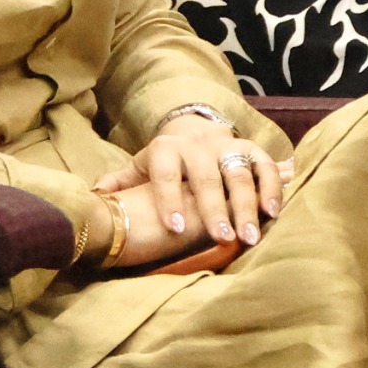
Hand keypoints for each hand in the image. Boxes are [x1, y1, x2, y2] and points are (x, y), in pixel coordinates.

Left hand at [92, 119, 285, 264]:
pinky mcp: (250, 148)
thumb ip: (120, 183)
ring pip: (239, 173)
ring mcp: (226, 145)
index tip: (174, 228)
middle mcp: (197, 145)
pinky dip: (272, 187)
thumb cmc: (162, 162)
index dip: (169, 200)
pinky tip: (273, 213)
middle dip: (215, 209)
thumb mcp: (138, 168)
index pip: (165, 174)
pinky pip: (265, 165)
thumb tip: (94, 196)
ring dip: (246, 206)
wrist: (191, 128)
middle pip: (207, 177)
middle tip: (222, 239)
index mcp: (165, 149)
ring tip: (250, 236)